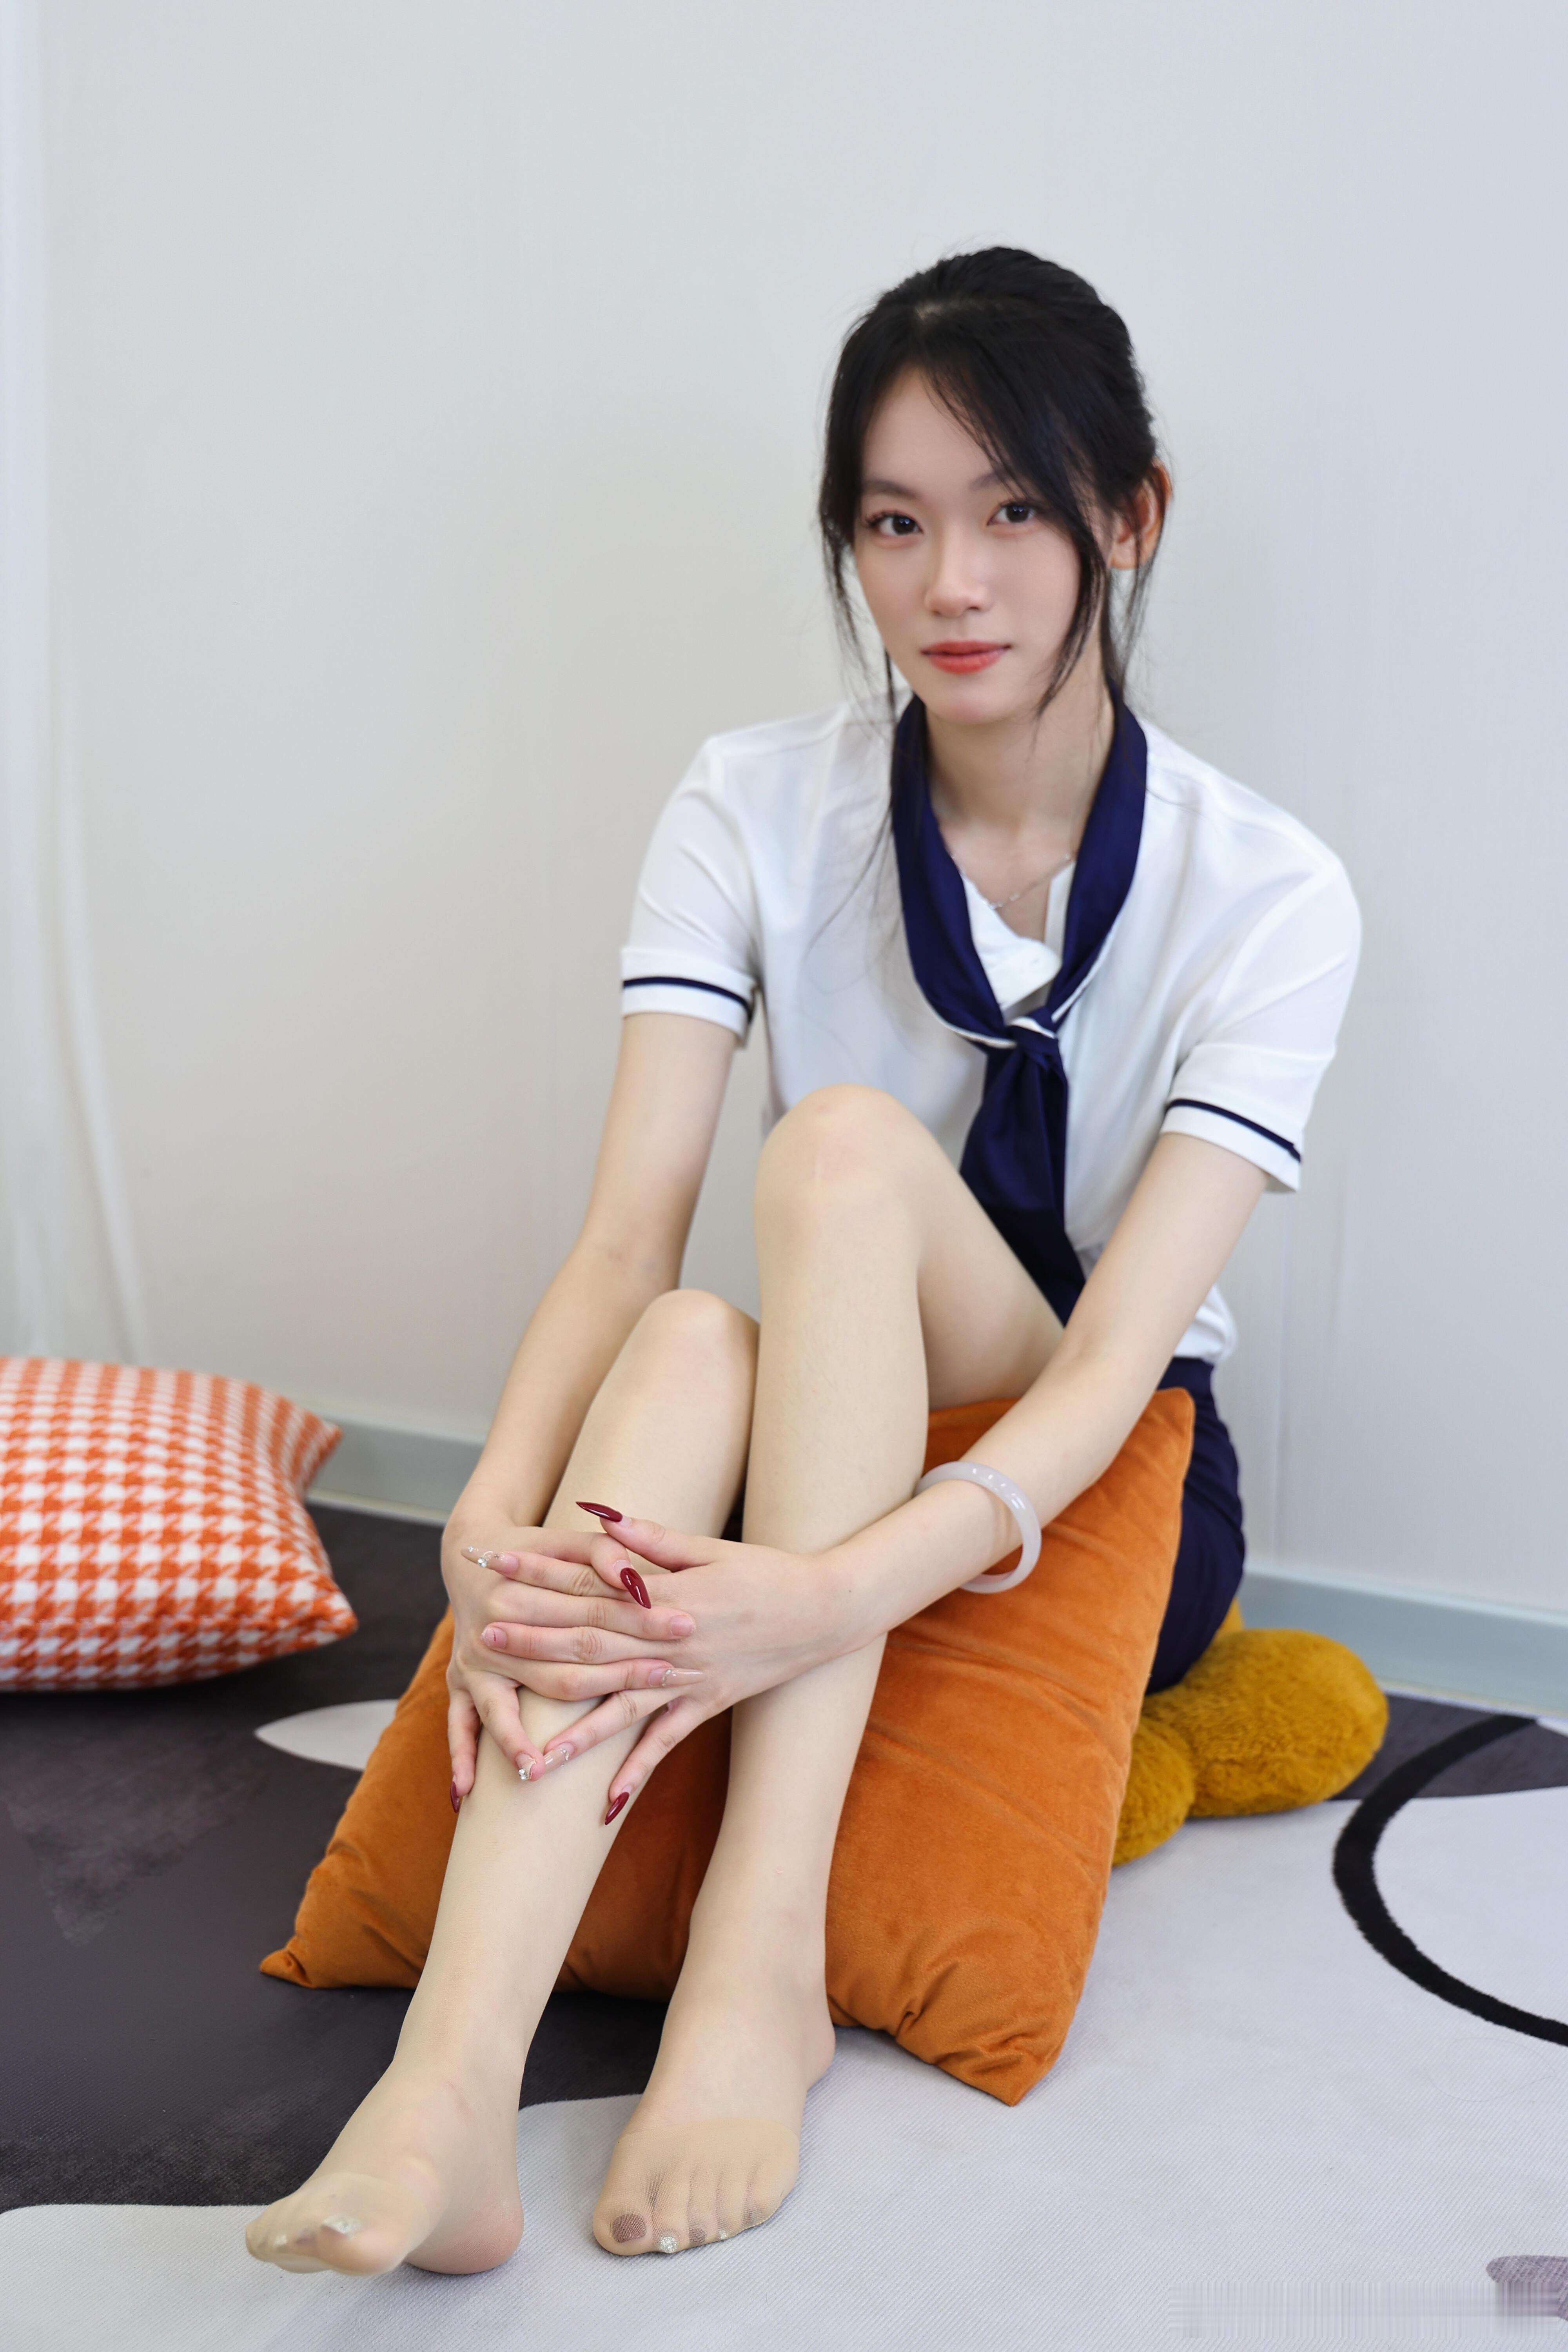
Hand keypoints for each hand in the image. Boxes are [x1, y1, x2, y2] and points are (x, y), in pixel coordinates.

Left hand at [476, 1510, 865, 1815]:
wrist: (825, 1611)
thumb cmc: (766, 1570)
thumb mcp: (709, 1546)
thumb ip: (649, 1538)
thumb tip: (596, 1514)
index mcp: (668, 1598)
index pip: (589, 1586)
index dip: (542, 1575)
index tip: (499, 1565)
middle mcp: (671, 1644)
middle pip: (590, 1646)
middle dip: (534, 1643)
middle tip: (484, 1637)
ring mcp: (688, 1680)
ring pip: (617, 1708)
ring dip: (570, 1729)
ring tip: (523, 1751)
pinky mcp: (707, 1705)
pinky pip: (665, 1744)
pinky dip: (636, 1773)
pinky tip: (603, 1805)